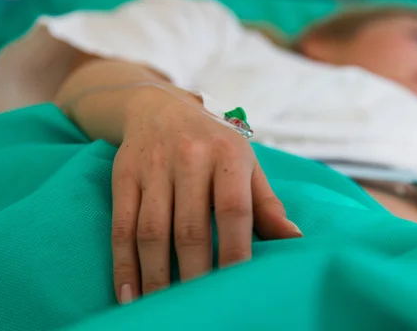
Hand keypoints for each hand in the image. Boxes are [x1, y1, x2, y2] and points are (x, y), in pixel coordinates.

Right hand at [110, 88, 301, 302]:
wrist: (159, 107)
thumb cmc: (213, 143)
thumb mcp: (246, 163)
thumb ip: (266, 203)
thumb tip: (295, 240)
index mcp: (228, 154)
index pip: (234, 210)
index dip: (235, 252)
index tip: (236, 288)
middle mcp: (189, 156)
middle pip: (190, 228)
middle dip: (195, 275)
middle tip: (200, 310)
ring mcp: (153, 166)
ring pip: (152, 231)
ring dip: (157, 277)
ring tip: (164, 308)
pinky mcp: (124, 174)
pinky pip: (121, 226)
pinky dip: (123, 265)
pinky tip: (130, 294)